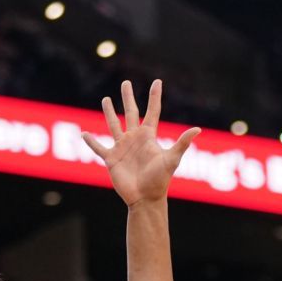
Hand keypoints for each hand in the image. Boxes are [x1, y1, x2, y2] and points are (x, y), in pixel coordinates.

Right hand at [83, 80, 200, 207]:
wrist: (145, 198)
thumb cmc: (160, 180)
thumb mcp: (172, 159)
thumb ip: (182, 143)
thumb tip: (198, 129)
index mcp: (149, 136)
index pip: (152, 111)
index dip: (155, 96)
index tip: (157, 81)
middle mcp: (135, 139)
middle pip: (131, 113)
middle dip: (128, 98)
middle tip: (126, 83)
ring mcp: (122, 148)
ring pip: (114, 125)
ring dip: (109, 112)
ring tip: (106, 99)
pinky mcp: (111, 159)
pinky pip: (99, 148)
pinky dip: (91, 141)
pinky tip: (84, 134)